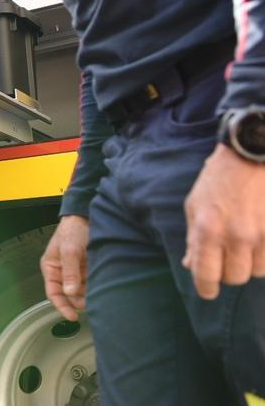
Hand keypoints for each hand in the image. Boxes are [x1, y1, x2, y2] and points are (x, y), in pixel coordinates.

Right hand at [41, 215, 88, 320]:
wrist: (87, 217)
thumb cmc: (73, 230)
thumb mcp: (69, 250)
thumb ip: (70, 272)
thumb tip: (70, 292)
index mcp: (51, 268)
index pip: (53, 293)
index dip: (61, 306)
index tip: (72, 317)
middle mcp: (62, 272)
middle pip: (67, 295)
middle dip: (77, 301)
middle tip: (90, 304)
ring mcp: (75, 272)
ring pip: (80, 292)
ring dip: (87, 296)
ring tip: (97, 297)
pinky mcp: (87, 270)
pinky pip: (89, 284)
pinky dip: (94, 289)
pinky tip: (101, 289)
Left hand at [183, 144, 264, 299]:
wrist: (252, 156)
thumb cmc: (218, 180)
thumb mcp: (195, 206)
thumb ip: (193, 239)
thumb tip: (190, 265)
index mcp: (207, 230)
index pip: (205, 275)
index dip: (206, 288)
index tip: (208, 291)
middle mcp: (235, 236)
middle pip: (234, 278)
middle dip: (228, 273)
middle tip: (226, 259)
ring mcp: (261, 235)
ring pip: (256, 272)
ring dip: (249, 264)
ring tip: (244, 246)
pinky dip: (264, 257)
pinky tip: (259, 243)